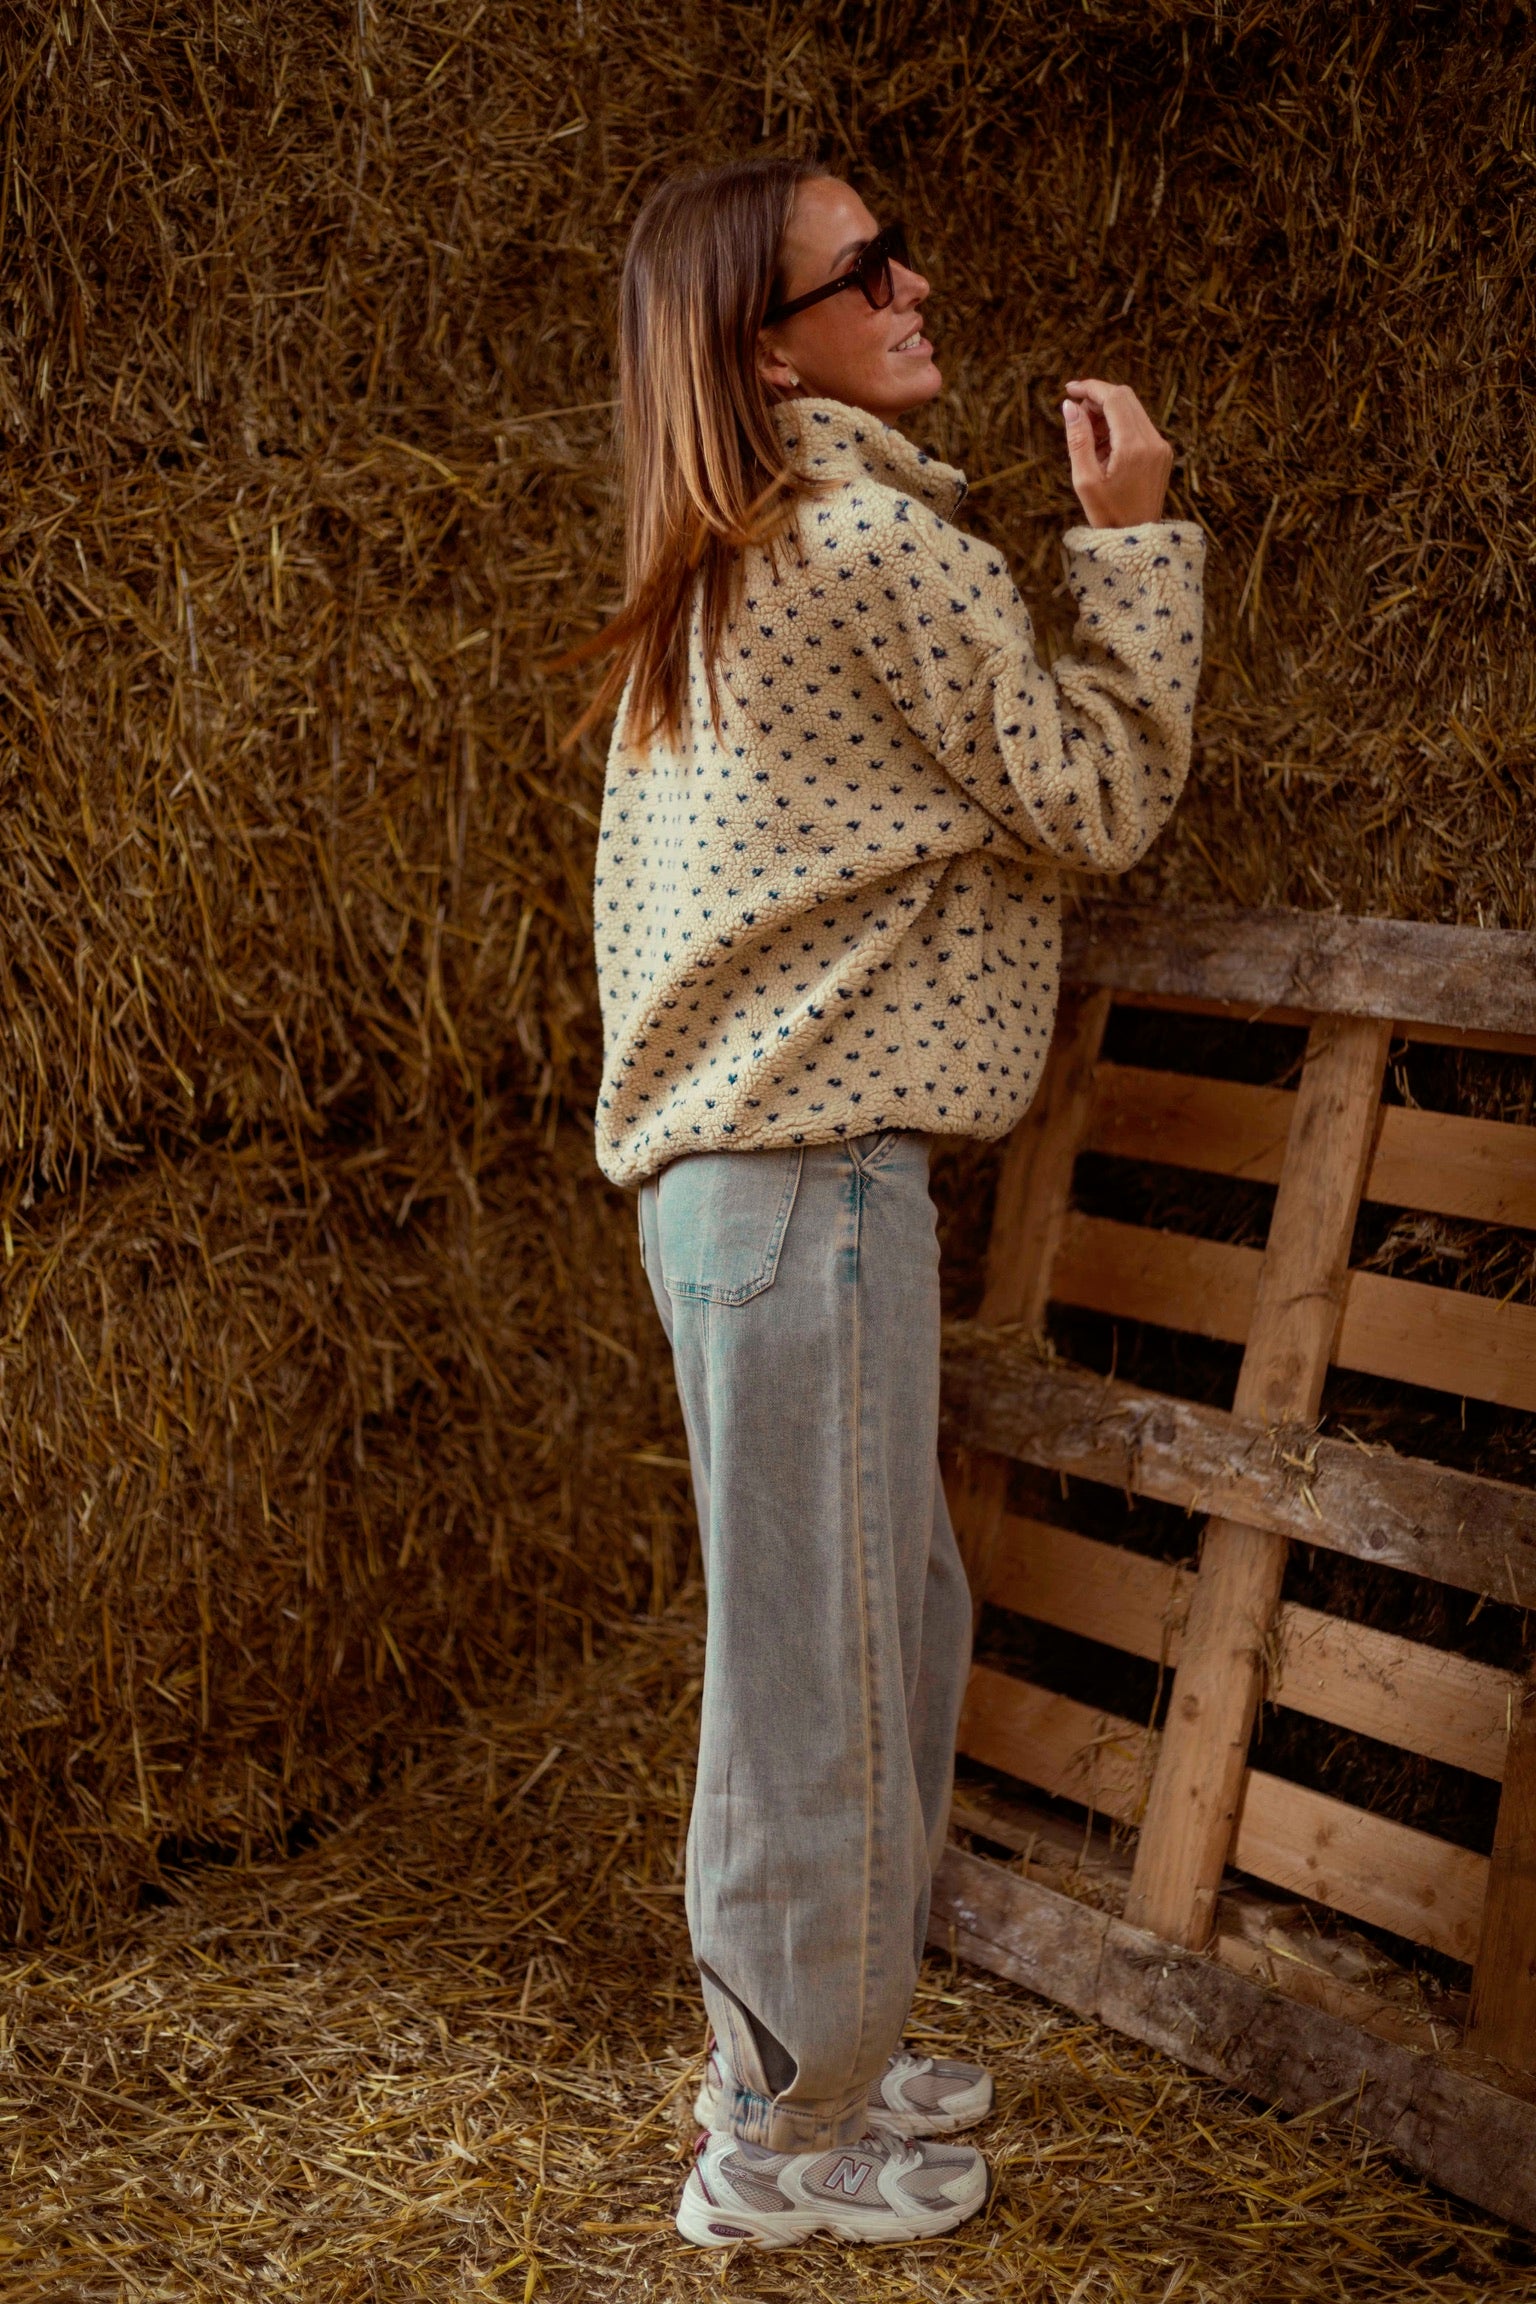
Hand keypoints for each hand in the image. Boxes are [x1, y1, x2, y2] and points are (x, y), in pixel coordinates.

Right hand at [1061, 379, 1173, 528]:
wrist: (1138, 541)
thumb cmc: (1107, 516)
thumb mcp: (1084, 481)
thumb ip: (1078, 439)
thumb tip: (1070, 406)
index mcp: (1134, 447)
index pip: (1114, 398)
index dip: (1091, 388)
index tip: (1070, 389)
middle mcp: (1153, 441)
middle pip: (1125, 397)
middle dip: (1098, 397)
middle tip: (1075, 412)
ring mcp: (1161, 446)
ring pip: (1132, 409)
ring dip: (1107, 413)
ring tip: (1087, 438)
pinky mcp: (1162, 453)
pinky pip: (1138, 426)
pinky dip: (1118, 426)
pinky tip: (1103, 447)